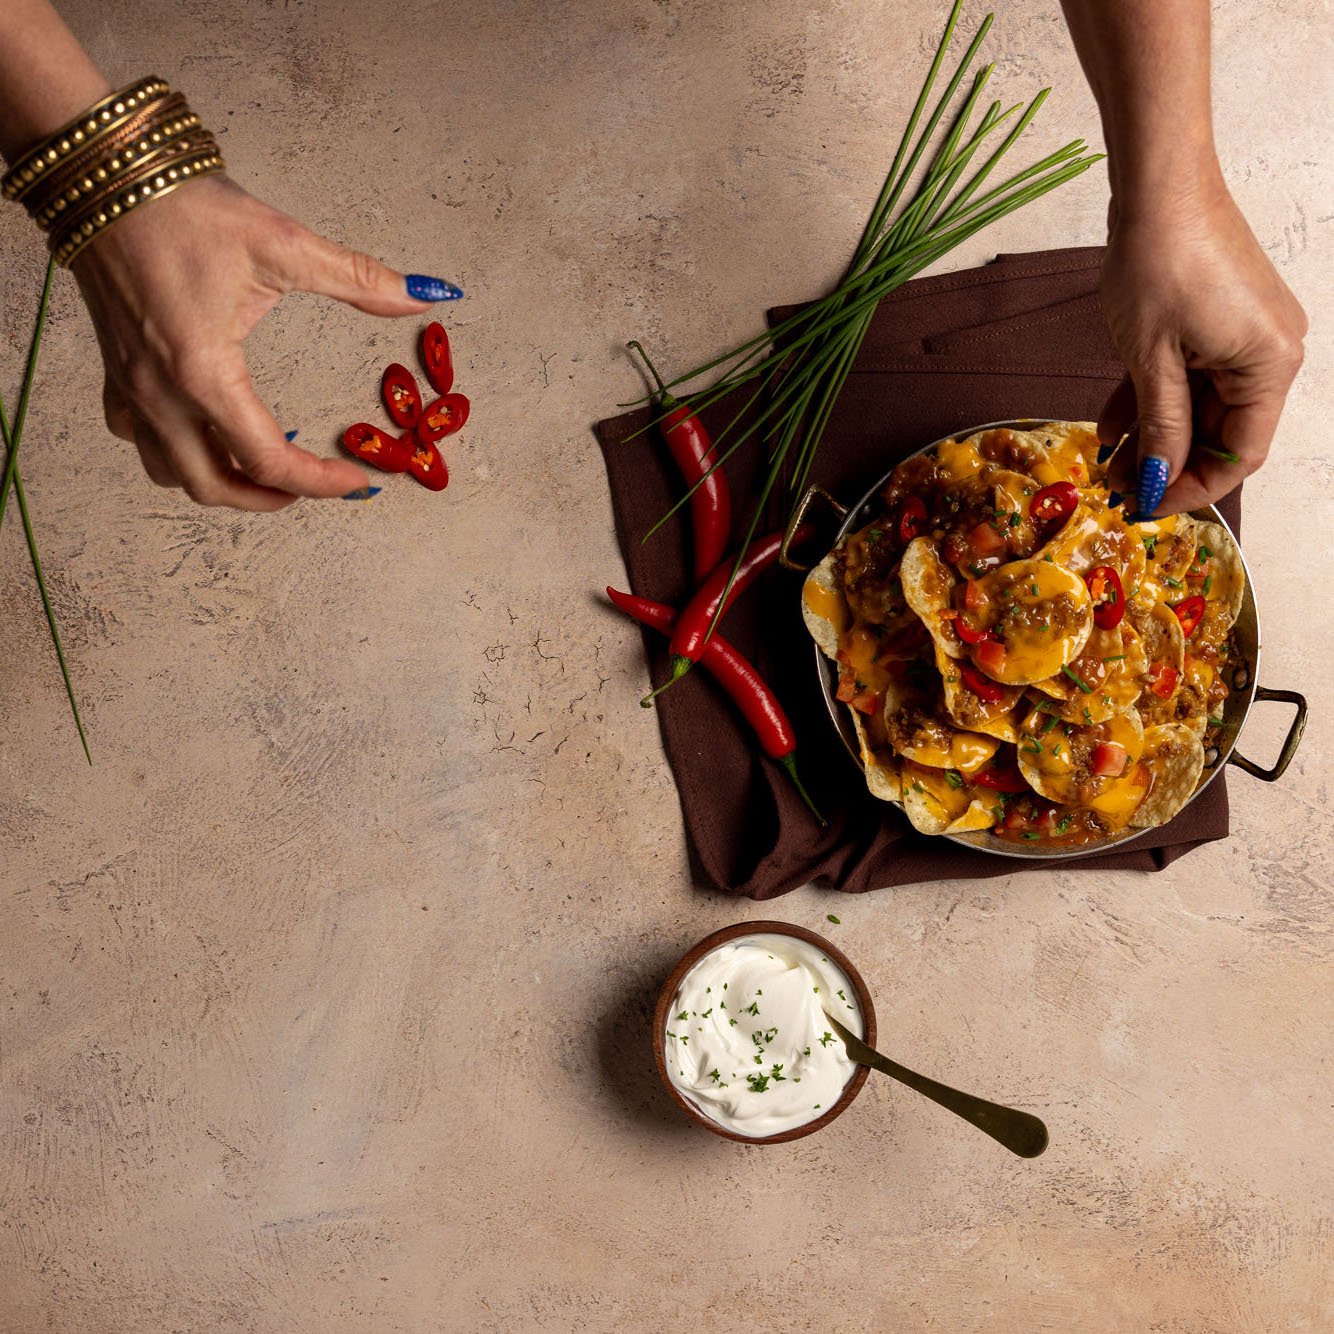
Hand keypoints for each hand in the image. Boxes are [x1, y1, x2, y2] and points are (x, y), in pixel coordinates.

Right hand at [72, 174, 436, 509]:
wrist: (103, 172)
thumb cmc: (182, 207)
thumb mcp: (283, 244)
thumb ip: (357, 279)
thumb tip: (420, 294)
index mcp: (204, 372)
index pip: (268, 462)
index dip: (320, 483)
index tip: (355, 481)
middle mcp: (159, 392)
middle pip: (211, 487)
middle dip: (268, 500)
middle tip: (313, 485)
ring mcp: (130, 385)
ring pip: (167, 472)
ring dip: (218, 482)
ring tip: (263, 467)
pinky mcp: (114, 369)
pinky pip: (137, 437)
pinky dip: (174, 451)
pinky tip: (205, 431)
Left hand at [1097, 179, 1306, 515]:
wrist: (1158, 186)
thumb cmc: (1159, 263)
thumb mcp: (1153, 361)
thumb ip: (1161, 427)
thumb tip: (1158, 481)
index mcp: (1270, 366)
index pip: (1240, 453)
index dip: (1192, 487)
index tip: (1146, 507)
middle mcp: (1268, 352)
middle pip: (1217, 432)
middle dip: (1165, 462)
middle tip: (1115, 489)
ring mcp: (1243, 335)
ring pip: (1196, 406)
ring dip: (1152, 435)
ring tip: (1106, 465)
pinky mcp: (1216, 321)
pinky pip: (1186, 375)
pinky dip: (1151, 400)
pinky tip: (1110, 428)